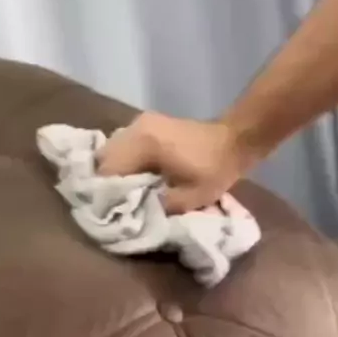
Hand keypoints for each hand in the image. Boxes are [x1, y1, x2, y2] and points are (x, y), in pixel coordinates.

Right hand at [97, 111, 252, 213]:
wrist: (235, 139)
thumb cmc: (214, 170)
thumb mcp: (187, 199)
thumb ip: (155, 207)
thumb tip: (131, 214)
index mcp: (143, 144)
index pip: (107, 171)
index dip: (105, 195)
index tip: (110, 213)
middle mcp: (136, 129)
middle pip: (103, 158)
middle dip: (105, 183)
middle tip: (114, 204)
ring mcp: (140, 122)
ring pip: (110, 150)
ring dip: (113, 171)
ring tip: (122, 192)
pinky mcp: (147, 124)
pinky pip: (122, 144)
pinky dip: (122, 161)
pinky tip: (132, 177)